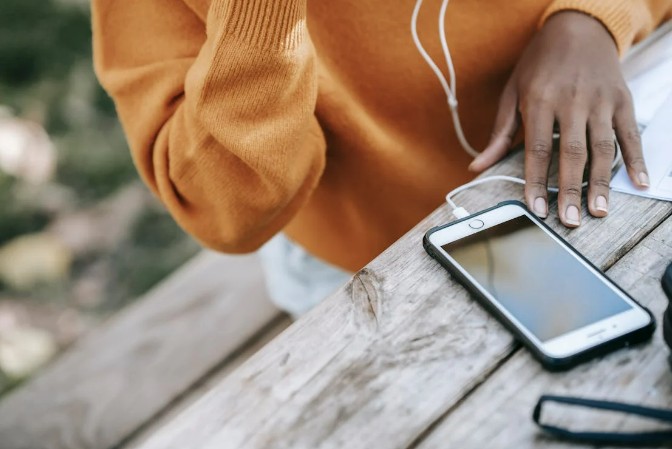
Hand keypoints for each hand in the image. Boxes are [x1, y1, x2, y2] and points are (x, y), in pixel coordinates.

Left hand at [470, 11, 648, 226]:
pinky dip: (636, 159)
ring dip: (602, 182)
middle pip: (571, 153)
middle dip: (570, 190)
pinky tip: (637, 182)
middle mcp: (571, 102)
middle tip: (570, 220)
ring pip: (602, 147)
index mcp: (540, 101)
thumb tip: (476, 166)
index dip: (535, 183)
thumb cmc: (539, 64)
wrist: (577, 26)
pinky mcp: (622, 99)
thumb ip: (499, 134)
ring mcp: (600, 101)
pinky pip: (630, 133)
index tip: (536, 209)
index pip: (537, 151)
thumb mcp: (512, 93)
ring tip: (599, 211)